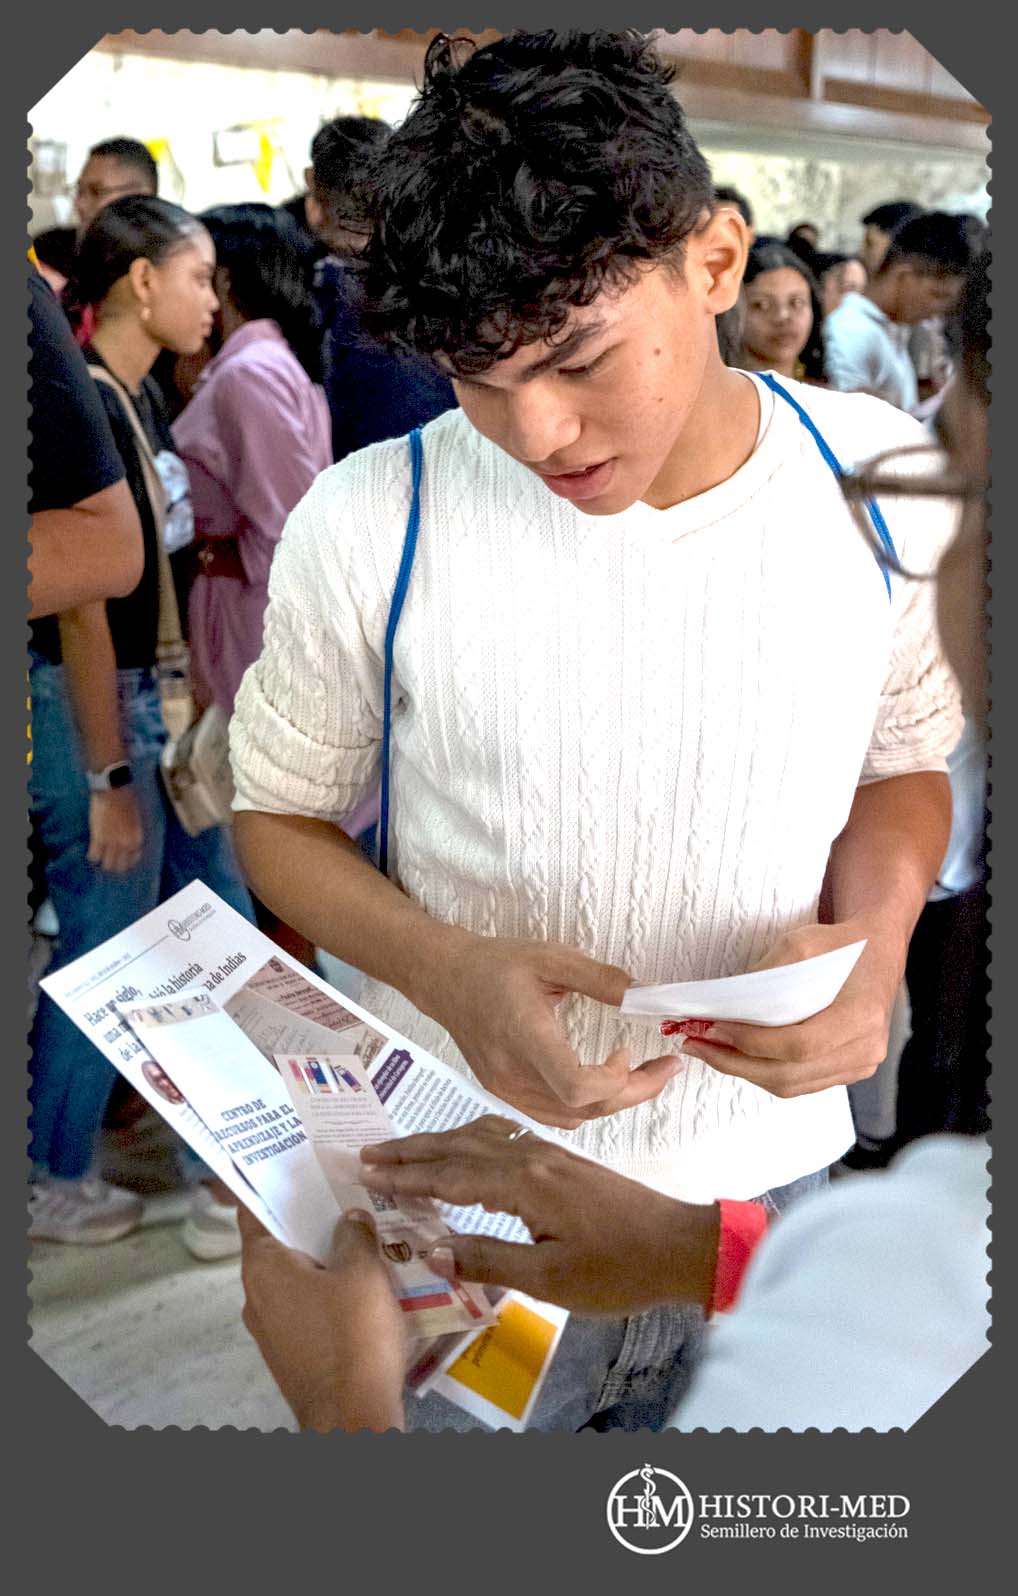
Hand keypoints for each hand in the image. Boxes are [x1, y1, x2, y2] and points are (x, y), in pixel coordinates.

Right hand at [87, 788, 143, 872]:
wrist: (113, 791)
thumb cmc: (126, 799)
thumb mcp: (136, 818)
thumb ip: (133, 831)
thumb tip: (128, 840)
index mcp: (137, 838)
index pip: (134, 858)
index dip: (128, 860)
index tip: (124, 859)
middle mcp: (126, 844)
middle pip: (120, 866)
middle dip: (116, 865)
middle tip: (111, 861)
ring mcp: (111, 843)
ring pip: (106, 864)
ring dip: (104, 862)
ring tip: (101, 859)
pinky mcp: (98, 838)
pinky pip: (94, 855)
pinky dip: (92, 856)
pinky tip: (92, 854)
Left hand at [239, 1207, 406, 1431]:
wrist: (352, 1417)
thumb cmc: (352, 1334)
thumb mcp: (362, 1272)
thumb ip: (354, 1235)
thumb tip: (348, 1217)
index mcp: (263, 1267)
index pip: (253, 1211)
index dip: (270, 1185)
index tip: (290, 1162)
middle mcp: (256, 1296)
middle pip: (279, 1244)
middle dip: (311, 1222)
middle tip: (345, 1196)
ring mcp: (271, 1330)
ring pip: (296, 1279)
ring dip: (325, 1260)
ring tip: (363, 1238)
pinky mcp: (291, 1354)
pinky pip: (306, 1309)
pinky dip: (329, 1293)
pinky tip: (363, 1287)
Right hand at [361, 1115, 719, 1315]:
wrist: (681, 1246)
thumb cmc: (618, 1270)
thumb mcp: (550, 1279)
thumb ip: (489, 1260)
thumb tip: (431, 1250)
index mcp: (525, 1183)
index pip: (450, 1176)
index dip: (407, 1178)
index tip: (368, 1176)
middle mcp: (532, 1157)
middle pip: (459, 1147)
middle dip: (412, 1150)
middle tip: (367, 1153)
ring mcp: (550, 1154)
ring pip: (480, 1138)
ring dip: (438, 1142)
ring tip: (402, 1149)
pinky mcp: (563, 1161)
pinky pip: (501, 1140)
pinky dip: (468, 1140)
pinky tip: (464, 1146)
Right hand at [420, 935, 680, 1127]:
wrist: (445, 978)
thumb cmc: (495, 964)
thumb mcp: (551, 958)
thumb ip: (601, 978)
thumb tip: (648, 994)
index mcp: (525, 1037)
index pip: (574, 1087)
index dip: (613, 1081)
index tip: (629, 1051)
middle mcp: (513, 1073)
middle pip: (583, 1109)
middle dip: (634, 1092)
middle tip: (666, 1067)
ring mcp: (506, 1089)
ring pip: (572, 1118)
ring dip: (613, 1101)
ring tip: (642, 1073)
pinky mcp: (504, 1093)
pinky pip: (555, 1114)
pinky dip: (586, 1104)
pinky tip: (603, 1080)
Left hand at [672, 918, 903, 1098]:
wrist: (876, 953)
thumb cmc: (839, 945)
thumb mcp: (801, 944)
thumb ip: (766, 976)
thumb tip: (725, 1008)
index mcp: (862, 1014)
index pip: (799, 1044)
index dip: (753, 1042)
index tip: (715, 1027)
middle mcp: (866, 1048)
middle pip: (790, 1074)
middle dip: (736, 1062)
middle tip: (696, 1045)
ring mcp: (860, 1065)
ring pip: (791, 1085)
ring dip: (745, 1072)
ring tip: (709, 1051)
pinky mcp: (850, 1071)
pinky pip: (801, 1084)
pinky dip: (765, 1073)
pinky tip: (738, 1056)